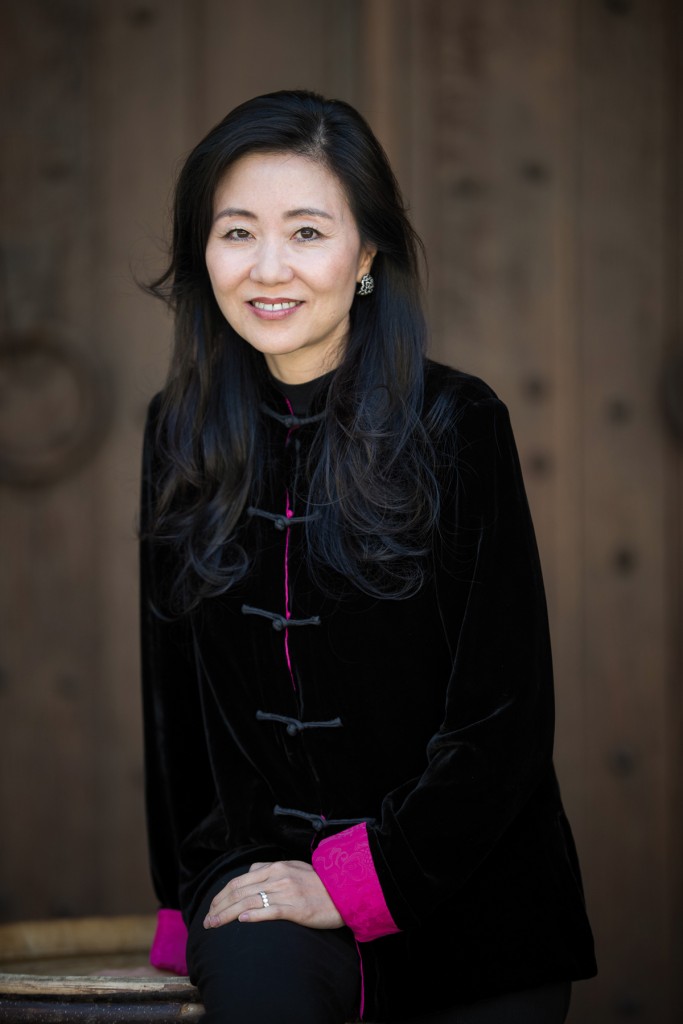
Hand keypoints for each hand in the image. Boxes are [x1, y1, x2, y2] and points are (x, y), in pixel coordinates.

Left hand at [203, 860, 343, 930]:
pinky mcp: (297, 908)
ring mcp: (287, 892)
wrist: (344, 891)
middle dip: (219, 906)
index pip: (240, 880)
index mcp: (276, 867)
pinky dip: (253, 916)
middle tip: (207, 920)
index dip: (222, 894)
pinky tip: (240, 922)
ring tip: (214, 925)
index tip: (212, 907)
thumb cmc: (318, 883)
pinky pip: (270, 911)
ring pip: (249, 902)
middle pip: (240, 891)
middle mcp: (278, 877)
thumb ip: (272, 868)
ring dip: (228, 915)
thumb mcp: (294, 867)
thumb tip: (252, 869)